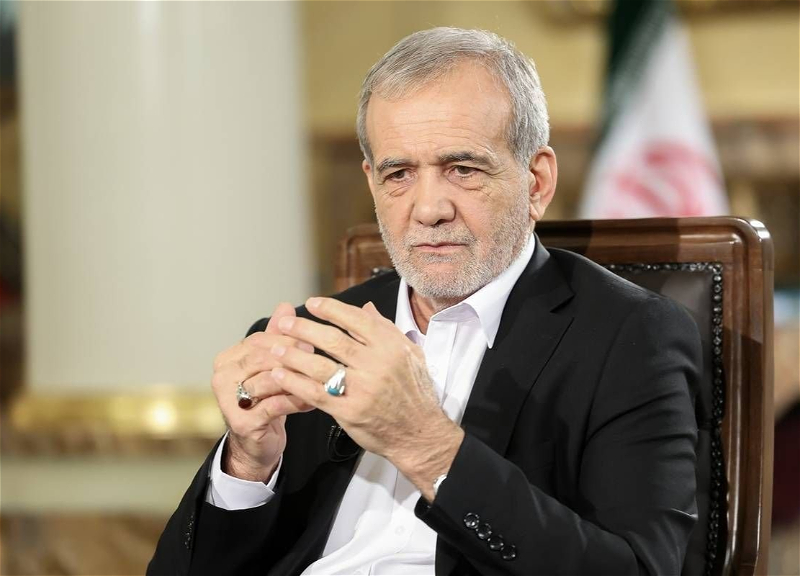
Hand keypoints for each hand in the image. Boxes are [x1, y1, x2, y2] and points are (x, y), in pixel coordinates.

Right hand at [210, 302, 313, 481]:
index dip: (288, 339)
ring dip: (298, 379)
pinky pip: (275, 405)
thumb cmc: (266, 401)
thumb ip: (276, 337)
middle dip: (294, 357)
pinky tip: (313, 402)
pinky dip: (297, 401)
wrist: (256, 444)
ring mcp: (228, 401)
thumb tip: (285, 306)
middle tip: (320, 359)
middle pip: (263, 358)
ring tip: (321, 380)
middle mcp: (221, 377)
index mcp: (227, 359)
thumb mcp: (270, 366)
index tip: (312, 341)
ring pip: (269, 380)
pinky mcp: (242, 422)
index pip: (260, 341)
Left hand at [269, 297, 463, 499]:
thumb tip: (366, 308)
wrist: (420, 434)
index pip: (354, 319)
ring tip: (275, 347)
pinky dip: (295, 382)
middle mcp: (376, 364)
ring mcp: (362, 388)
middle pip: (332, 339)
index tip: (311, 303)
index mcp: (390, 346)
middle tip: (284, 323)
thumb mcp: (410, 354)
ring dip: (293, 355)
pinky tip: (280, 375)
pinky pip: (315, 393)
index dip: (330, 309)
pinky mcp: (349, 411)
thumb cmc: (415, 393)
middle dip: (303, 328)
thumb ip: (386, 329)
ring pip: (319, 365)